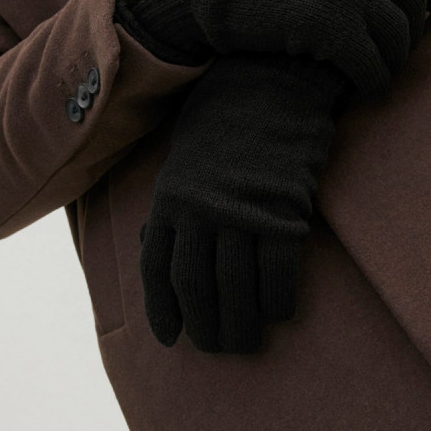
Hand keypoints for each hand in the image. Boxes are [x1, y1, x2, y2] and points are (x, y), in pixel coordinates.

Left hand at [138, 51, 350, 353]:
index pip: (158, 269)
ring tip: (248, 343)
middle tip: (220, 347)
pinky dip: (278, 298)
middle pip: (196, 286)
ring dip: (241, 322)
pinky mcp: (282, 210)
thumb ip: (171, 204)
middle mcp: (199, 211)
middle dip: (205, 325)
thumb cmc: (227, 122)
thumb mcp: (185, 160)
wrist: (270, 83)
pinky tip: (281, 312)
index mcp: (170, 199)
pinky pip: (277, 270)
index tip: (171, 338)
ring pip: (235, 286)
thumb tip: (148, 244)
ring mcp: (240, 212)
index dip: (163, 308)